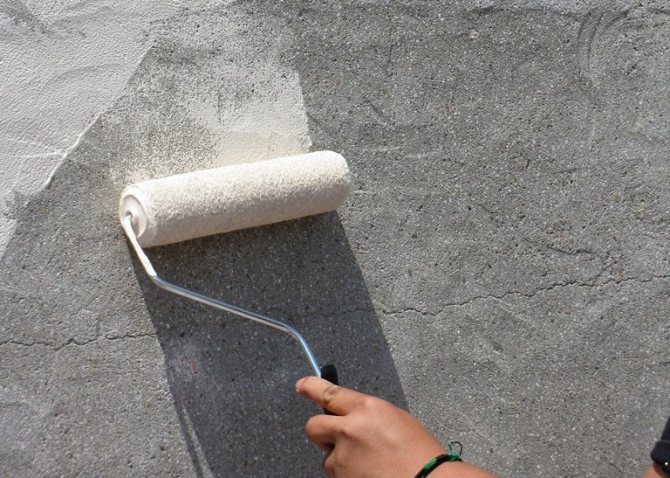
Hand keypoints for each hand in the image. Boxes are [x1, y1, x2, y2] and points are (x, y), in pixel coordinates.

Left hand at [296, 376, 493, 477]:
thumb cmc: (420, 452)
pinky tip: (368, 474)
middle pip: (313, 425)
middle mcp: (349, 429)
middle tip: (332, 437)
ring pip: (327, 457)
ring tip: (367, 464)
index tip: (302, 386)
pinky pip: (337, 474)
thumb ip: (368, 416)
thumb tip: (352, 419)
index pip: (329, 393)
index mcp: (367, 408)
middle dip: (320, 431)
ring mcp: (343, 457)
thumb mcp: (396, 419)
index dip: (312, 387)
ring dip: (340, 459)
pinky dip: (347, 474)